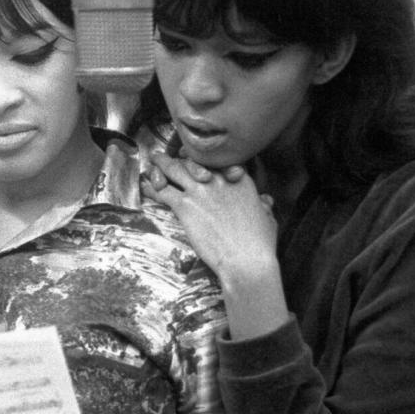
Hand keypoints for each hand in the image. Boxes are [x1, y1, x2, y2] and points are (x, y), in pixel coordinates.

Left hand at [143, 152, 277, 283]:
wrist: (246, 260)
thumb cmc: (259, 244)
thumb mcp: (267, 219)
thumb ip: (263, 206)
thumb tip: (264, 201)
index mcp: (239, 180)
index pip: (217, 161)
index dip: (204, 160)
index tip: (197, 160)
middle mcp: (217, 180)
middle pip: (193, 161)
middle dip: (180, 156)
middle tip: (170, 154)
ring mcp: (200, 191)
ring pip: (174, 169)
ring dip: (161, 163)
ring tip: (153, 158)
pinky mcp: (185, 206)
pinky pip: (163, 191)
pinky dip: (152, 187)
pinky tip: (146, 185)